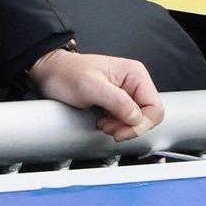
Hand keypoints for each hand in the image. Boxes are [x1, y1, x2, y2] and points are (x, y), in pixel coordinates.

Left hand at [28, 48, 163, 141]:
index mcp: (135, 74)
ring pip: (136, 122)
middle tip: (107, 126)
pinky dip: (115, 126)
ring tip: (102, 122)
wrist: (52, 73)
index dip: (140, 125)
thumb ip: (117, 102)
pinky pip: (125, 121)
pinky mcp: (118, 102)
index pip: (154, 108)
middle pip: (147, 117)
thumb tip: (136, 117)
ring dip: (120, 128)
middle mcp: (134, 83)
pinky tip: (102, 120)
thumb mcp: (91, 87)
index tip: (120, 131)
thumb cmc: (67, 74)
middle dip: (128, 127)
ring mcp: (127, 93)